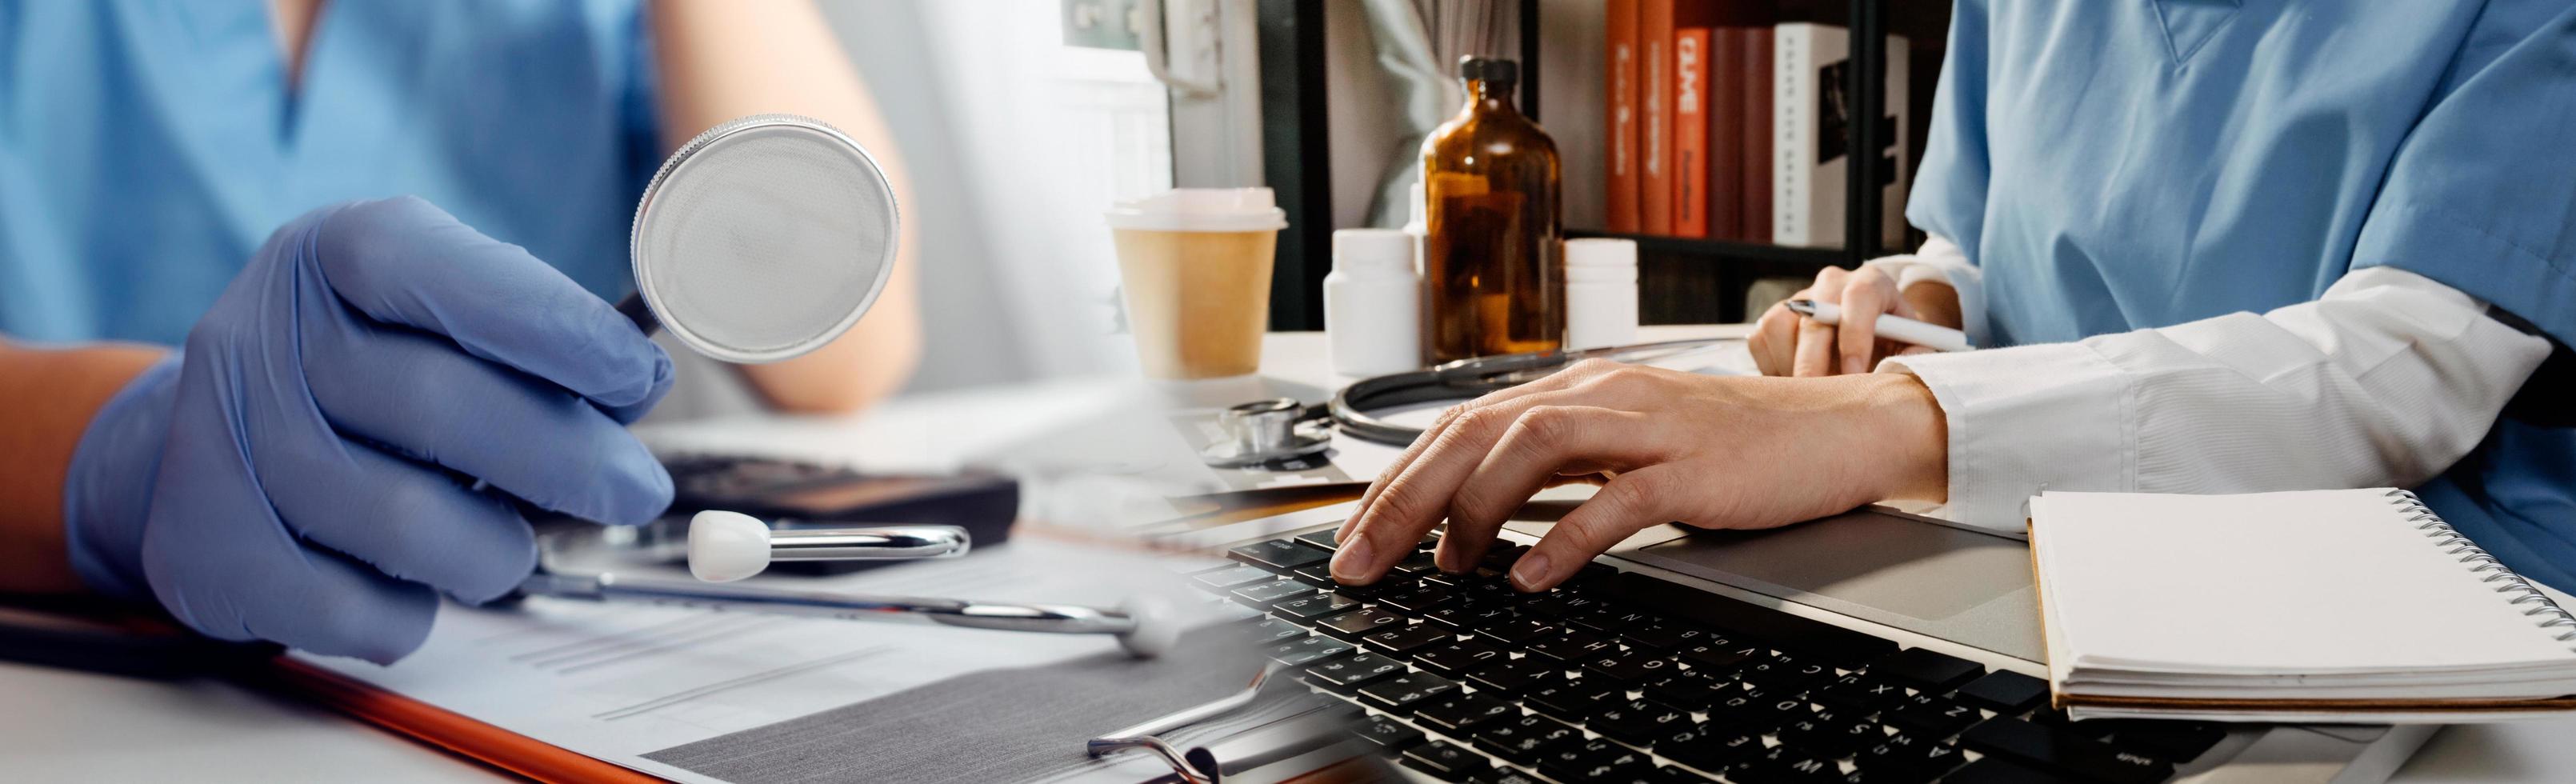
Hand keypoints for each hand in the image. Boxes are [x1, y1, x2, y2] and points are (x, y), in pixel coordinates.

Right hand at [61, 197, 675, 662]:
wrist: (211, 446)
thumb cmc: (367, 371)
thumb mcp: (437, 312)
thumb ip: (530, 334)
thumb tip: (635, 384)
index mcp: (333, 253)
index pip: (451, 278)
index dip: (558, 329)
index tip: (638, 377)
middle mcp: (260, 336)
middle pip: (436, 406)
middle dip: (566, 459)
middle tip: (637, 492)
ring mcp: (218, 445)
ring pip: (402, 523)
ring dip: (491, 550)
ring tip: (507, 547)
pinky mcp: (205, 554)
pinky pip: (351, 608)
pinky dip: (411, 612)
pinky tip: (417, 585)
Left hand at [1328, 360, 1945, 591]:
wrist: (1836, 429)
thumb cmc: (1731, 445)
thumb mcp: (1624, 449)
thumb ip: (1553, 472)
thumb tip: (1471, 524)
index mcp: (1577, 390)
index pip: (1461, 425)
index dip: (1397, 480)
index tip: (1354, 537)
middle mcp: (1601, 394)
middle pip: (1477, 431)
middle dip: (1406, 498)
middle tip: (1362, 561)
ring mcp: (1647, 426)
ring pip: (1533, 446)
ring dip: (1474, 509)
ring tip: (1443, 565)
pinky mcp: (1694, 466)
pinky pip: (1618, 499)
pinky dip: (1566, 539)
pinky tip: (1530, 577)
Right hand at [1749, 265, 1962, 375]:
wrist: (1872, 335)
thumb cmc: (1895, 342)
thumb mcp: (1916, 344)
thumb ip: (1919, 352)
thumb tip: (1909, 366)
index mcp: (1872, 283)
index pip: (1860, 297)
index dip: (1855, 337)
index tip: (1855, 375)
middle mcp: (1831, 284)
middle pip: (1813, 318)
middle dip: (1814, 364)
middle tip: (1819, 401)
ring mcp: (1799, 298)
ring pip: (1779, 326)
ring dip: (1790, 367)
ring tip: (1810, 394)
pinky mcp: (1775, 316)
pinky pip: (1761, 339)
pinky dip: (1772, 367)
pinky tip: (1794, 383)